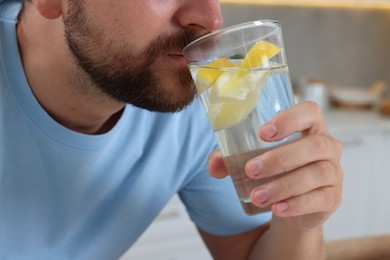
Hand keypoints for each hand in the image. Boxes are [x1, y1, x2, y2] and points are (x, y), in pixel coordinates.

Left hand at [208, 101, 342, 229]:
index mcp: (309, 128)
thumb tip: (214, 164)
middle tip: (251, 170)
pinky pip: (320, 199)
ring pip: (316, 174)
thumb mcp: (251, 160)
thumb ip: (230, 159)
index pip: (310, 112)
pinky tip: (278, 209)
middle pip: (314, 146)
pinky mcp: (332, 197)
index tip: (263, 133)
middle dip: (279, 158)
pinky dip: (297, 204)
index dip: (289, 119)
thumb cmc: (273, 172)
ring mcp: (333, 172)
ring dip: (283, 185)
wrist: (291, 205)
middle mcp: (327, 147)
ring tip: (257, 196)